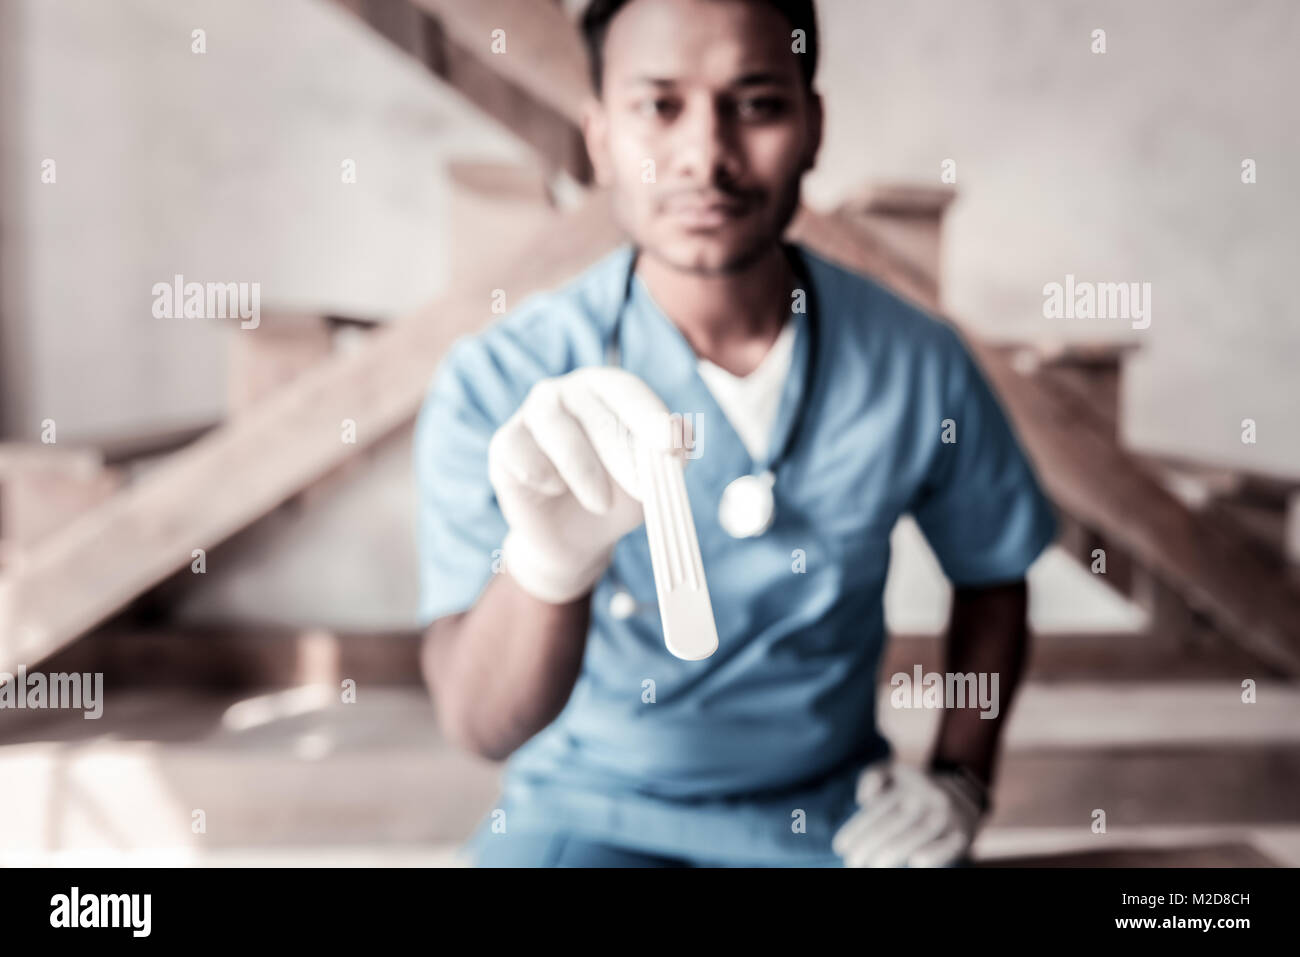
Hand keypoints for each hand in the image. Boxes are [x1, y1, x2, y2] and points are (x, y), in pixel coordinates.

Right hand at [489, 367, 684, 603]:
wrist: (575, 537)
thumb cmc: (618, 496)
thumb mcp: (654, 479)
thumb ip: (674, 454)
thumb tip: (683, 432)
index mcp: (605, 389)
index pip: (627, 391)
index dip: (649, 415)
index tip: (669, 443)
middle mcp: (566, 392)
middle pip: (594, 412)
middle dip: (622, 453)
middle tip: (643, 490)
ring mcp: (531, 414)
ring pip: (554, 427)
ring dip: (582, 468)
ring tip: (601, 503)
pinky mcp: (505, 444)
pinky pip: (518, 450)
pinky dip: (540, 473)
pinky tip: (553, 489)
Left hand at [831, 759, 987, 867]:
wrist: (966, 792)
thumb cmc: (917, 788)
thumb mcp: (894, 772)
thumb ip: (873, 777)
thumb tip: (862, 799)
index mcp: (907, 786)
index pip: (877, 811)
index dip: (856, 830)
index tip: (840, 847)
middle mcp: (926, 799)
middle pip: (893, 824)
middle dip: (869, 846)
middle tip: (852, 862)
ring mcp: (946, 816)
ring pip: (916, 835)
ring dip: (892, 853)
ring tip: (872, 866)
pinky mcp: (963, 833)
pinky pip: (949, 844)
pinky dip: (934, 854)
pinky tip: (916, 862)